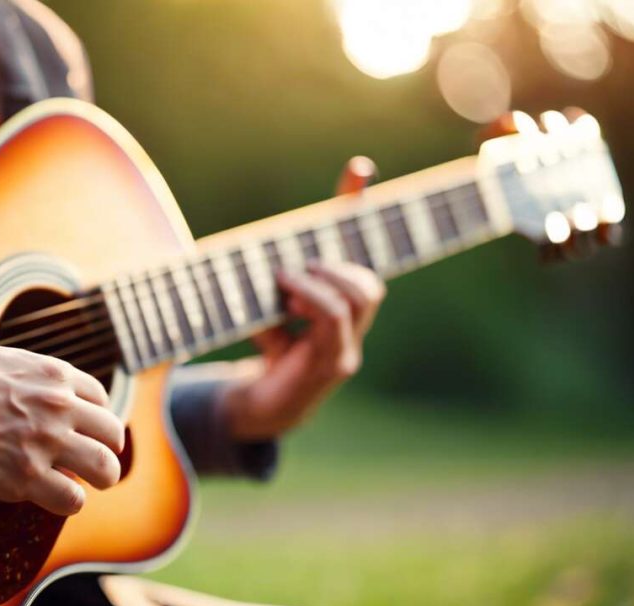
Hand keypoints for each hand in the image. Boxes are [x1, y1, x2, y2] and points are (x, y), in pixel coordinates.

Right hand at [0, 331, 124, 514]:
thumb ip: (23, 377)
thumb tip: (23, 388)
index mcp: (53, 375)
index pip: (100, 400)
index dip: (91, 421)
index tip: (77, 434)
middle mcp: (59, 406)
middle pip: (113, 434)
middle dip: (105, 451)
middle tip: (89, 466)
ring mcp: (45, 442)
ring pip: (106, 469)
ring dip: (97, 481)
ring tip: (76, 487)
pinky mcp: (24, 476)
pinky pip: (72, 500)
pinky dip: (67, 503)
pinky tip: (48, 498)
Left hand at [220, 154, 384, 439]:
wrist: (263, 406)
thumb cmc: (270, 350)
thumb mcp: (269, 304)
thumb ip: (275, 276)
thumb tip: (266, 246)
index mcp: (345, 305)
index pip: (364, 251)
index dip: (358, 212)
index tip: (357, 171)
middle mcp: (355, 326)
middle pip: (371, 281)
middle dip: (337, 264)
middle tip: (297, 266)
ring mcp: (349, 347)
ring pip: (359, 297)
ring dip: (320, 281)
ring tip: (286, 281)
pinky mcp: (334, 364)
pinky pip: (334, 323)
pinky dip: (311, 303)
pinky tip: (286, 305)